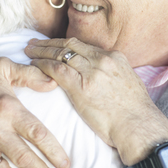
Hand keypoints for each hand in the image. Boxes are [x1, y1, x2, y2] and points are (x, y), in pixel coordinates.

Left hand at [25, 38, 167, 165]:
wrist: (138, 125)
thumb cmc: (134, 110)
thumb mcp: (127, 81)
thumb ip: (111, 72)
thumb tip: (100, 74)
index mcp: (114, 56)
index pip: (83, 44)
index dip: (64, 43)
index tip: (53, 43)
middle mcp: (102, 59)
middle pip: (69, 45)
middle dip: (49, 42)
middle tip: (34, 42)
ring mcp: (92, 71)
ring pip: (61, 54)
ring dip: (42, 51)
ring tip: (29, 50)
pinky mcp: (82, 87)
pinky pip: (57, 69)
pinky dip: (43, 65)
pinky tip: (34, 64)